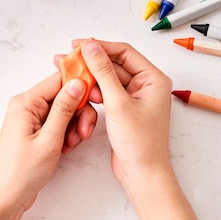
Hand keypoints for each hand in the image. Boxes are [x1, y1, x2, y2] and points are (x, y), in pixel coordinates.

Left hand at [0, 72, 97, 210]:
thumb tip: (77, 83)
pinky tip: (66, 148)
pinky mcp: (37, 130)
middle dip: (79, 112)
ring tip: (72, 144)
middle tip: (83, 133)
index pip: (59, 79)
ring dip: (75, 126)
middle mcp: (27, 106)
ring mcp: (32, 118)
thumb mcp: (49, 139)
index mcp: (26, 102)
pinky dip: (68, 133)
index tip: (97, 97)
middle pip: (65, 95)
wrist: (6, 197)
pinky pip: (59, 122)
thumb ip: (64, 109)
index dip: (81, 86)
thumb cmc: (20, 172)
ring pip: (65, 110)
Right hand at [72, 39, 173, 190]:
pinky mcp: (124, 108)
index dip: (100, 46)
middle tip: (67, 60)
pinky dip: (94, 90)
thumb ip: (103, 72)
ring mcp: (135, 97)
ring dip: (90, 77)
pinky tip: (80, 90)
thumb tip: (91, 47)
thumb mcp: (118, 103)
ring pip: (108, 78)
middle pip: (114, 63)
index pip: (124, 52)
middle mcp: (146, 85)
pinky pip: (107, 92)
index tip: (78, 45)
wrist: (142, 174)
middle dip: (91, 62)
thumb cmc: (140, 143)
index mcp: (153, 79)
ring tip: (68, 75)